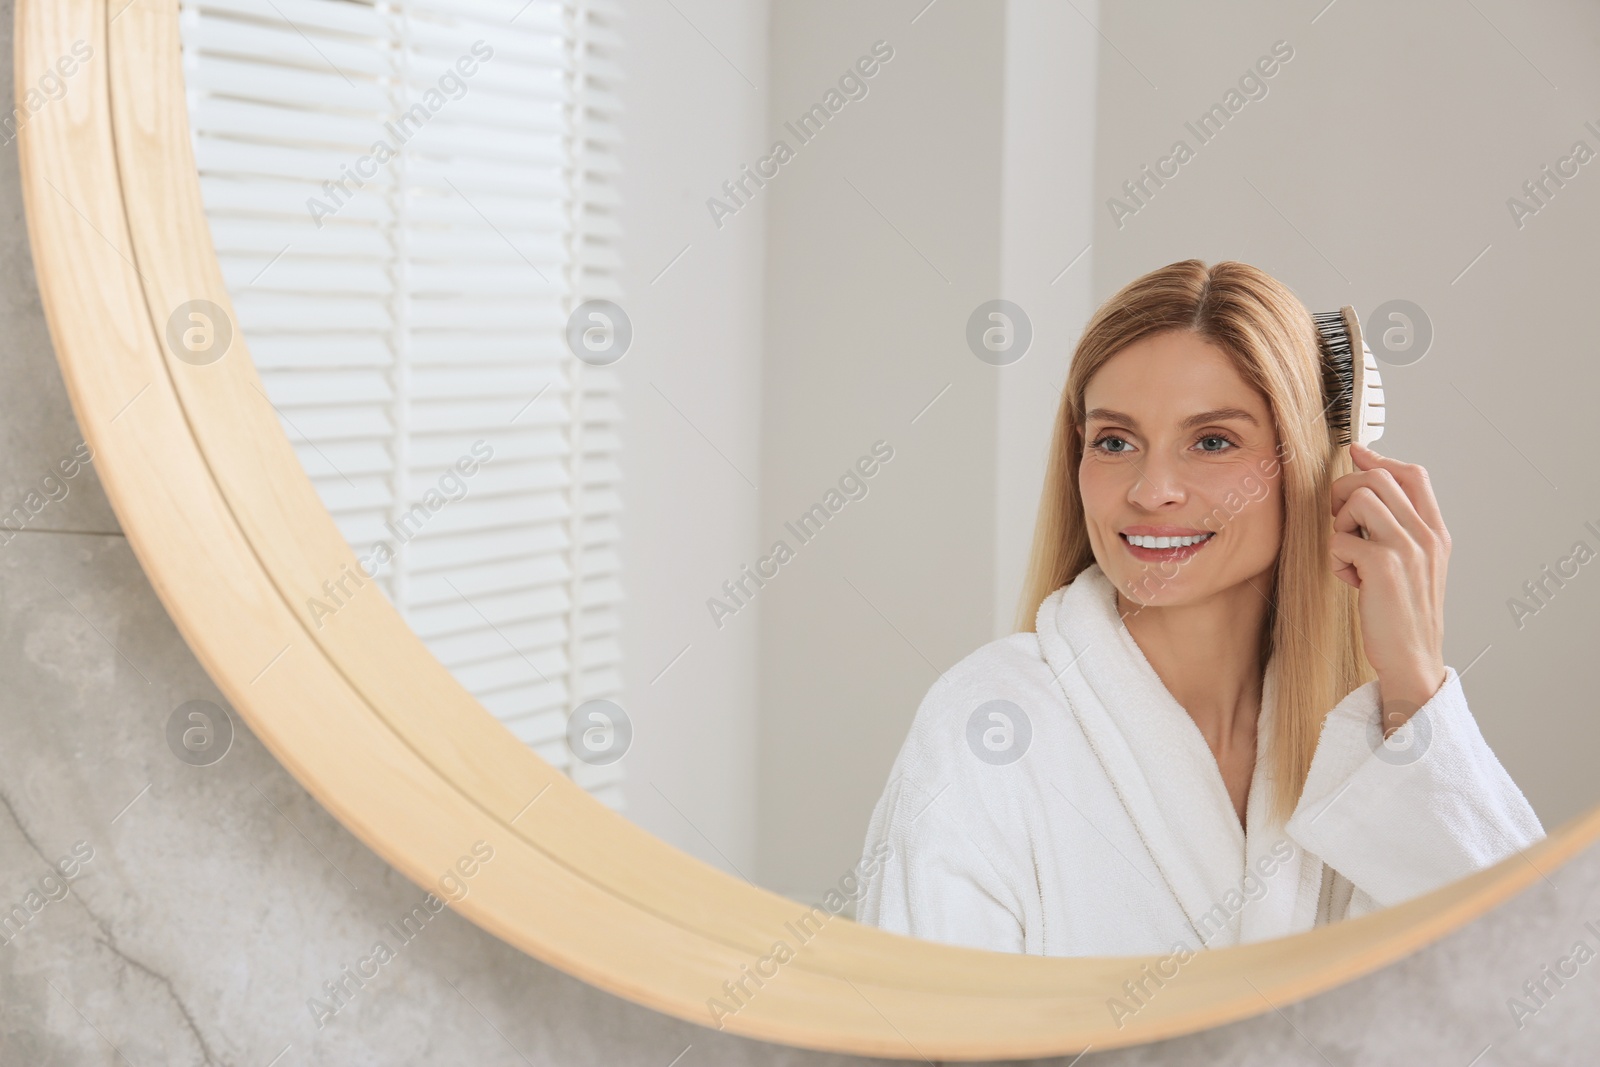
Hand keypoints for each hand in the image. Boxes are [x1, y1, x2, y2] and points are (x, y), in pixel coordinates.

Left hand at [1329, 441, 1450, 729]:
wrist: (1412, 659)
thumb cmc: (1402, 612)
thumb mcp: (1412, 564)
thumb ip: (1397, 526)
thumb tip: (1367, 483)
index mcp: (1436, 532)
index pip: (1412, 474)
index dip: (1378, 460)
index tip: (1354, 454)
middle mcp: (1426, 536)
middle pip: (1378, 479)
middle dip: (1345, 492)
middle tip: (1339, 522)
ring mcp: (1408, 550)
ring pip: (1360, 499)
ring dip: (1340, 524)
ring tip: (1347, 552)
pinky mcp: (1384, 568)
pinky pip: (1341, 540)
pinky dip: (1336, 558)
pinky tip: (1349, 580)